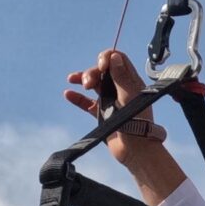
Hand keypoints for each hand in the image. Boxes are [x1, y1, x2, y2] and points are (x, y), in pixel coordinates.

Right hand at [65, 49, 185, 205]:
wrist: (135, 149)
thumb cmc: (137, 122)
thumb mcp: (130, 95)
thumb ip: (121, 76)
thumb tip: (114, 56)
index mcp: (131, 81)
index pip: (118, 59)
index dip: (107, 57)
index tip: (101, 66)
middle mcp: (120, 88)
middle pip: (102, 70)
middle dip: (92, 72)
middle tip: (87, 84)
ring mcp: (110, 100)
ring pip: (94, 84)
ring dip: (83, 79)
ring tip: (73, 80)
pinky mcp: (102, 113)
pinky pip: (87, 102)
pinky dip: (77, 98)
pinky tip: (68, 93)